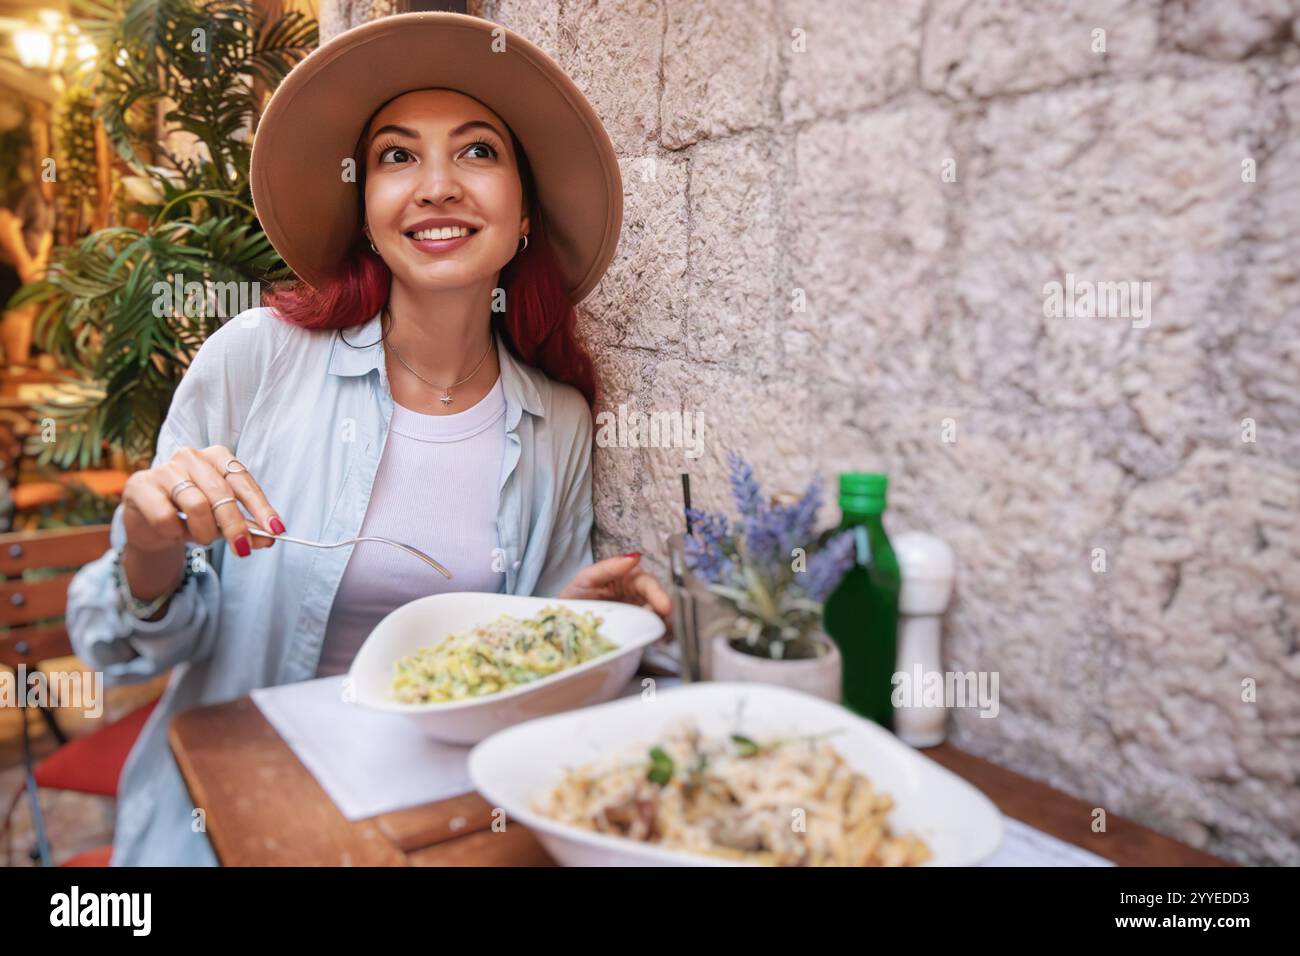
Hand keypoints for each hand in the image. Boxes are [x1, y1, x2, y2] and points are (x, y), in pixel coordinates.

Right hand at [122, 445, 284, 557]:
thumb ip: (247, 527)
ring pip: (196, 505)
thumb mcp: (222, 522)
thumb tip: (269, 538)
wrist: (149, 524)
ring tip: (202, 539)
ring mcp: (164, 468)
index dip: (261, 506)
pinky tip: (173, 531)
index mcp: (216, 457)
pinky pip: (166, 516)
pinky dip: (175, 532)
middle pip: (221, 493)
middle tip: (242, 549)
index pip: (243, 480)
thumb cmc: (192, 517)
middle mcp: (191, 456)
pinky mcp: (140, 486)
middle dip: (235, 525)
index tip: (276, 529)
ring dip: (204, 532)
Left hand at [558, 552, 672, 626]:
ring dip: (661, 626)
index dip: (658, 594)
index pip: (647, 584)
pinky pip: (650, 635)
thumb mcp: (586, 579)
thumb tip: (634, 557)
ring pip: (658, 619)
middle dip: (663, 613)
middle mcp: (636, 596)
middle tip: (662, 624)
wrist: (561, 624)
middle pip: (658, 603)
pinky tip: (650, 641)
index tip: (665, 606)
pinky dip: (654, 637)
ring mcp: (636, 616)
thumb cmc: (574, 597)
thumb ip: (609, 567)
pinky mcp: (635, 633)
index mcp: (627, 579)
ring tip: (655, 634)